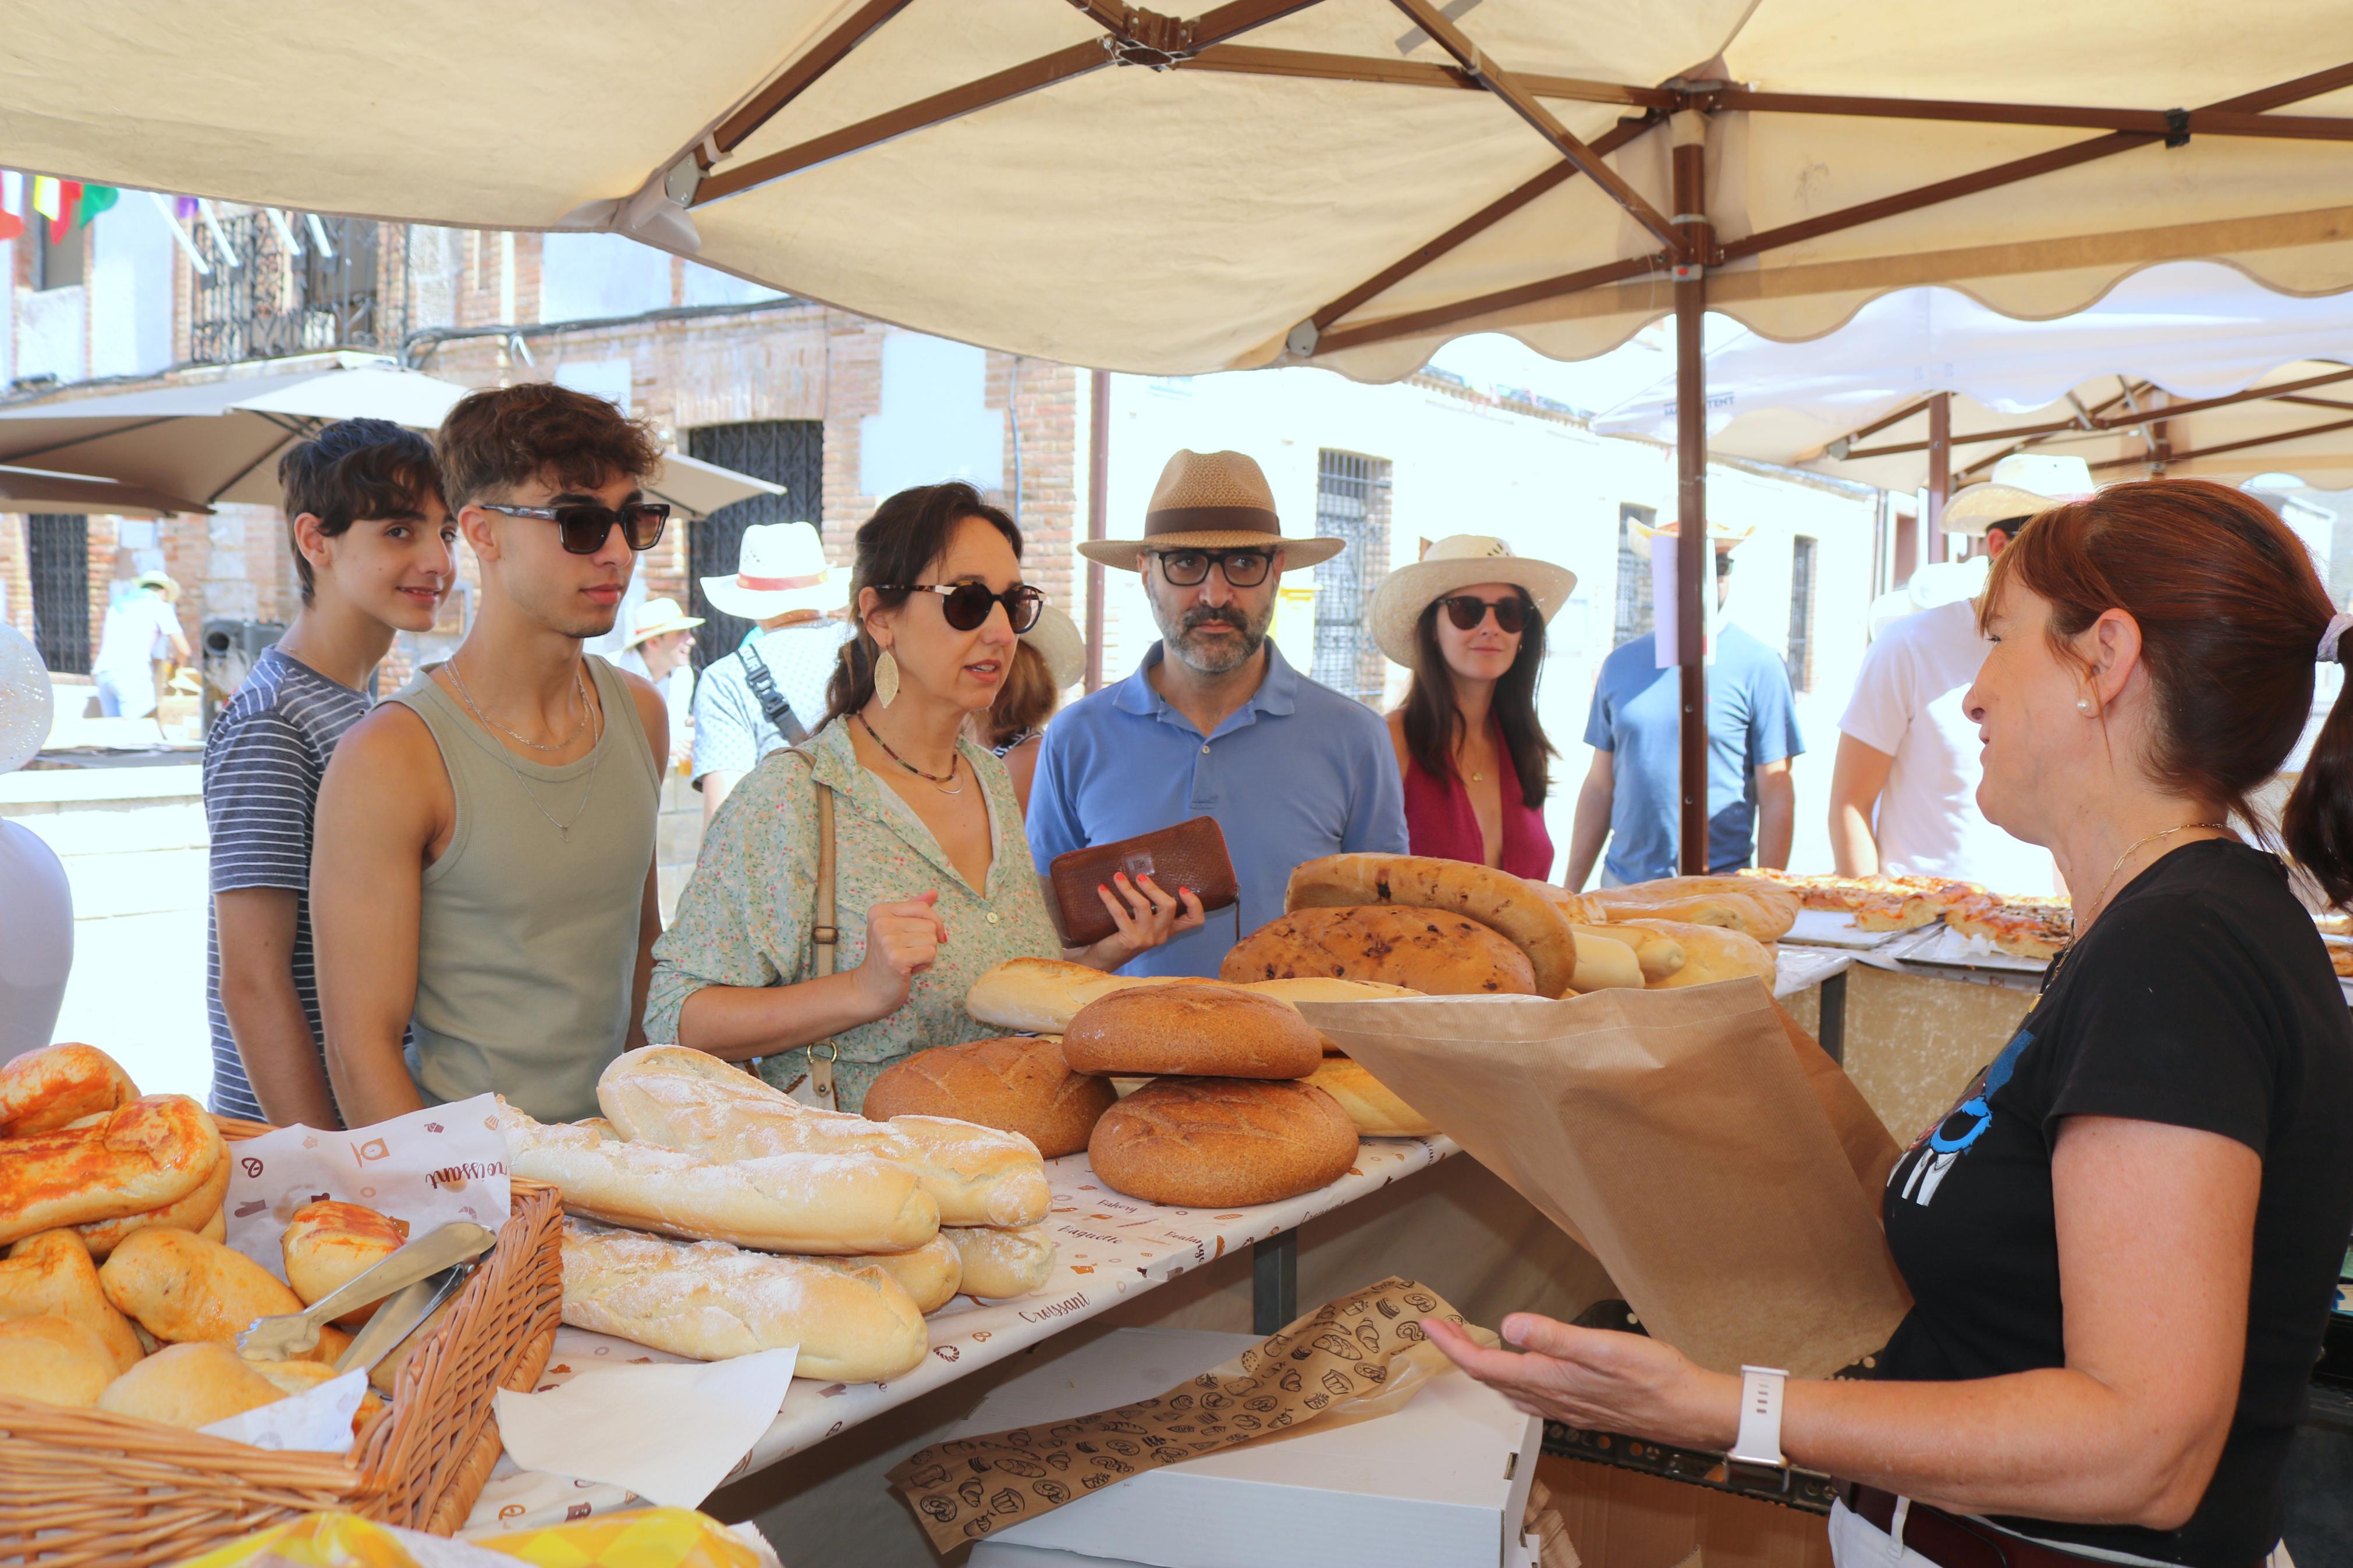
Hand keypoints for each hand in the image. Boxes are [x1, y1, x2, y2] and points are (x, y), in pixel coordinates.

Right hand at [851, 890, 945, 1016]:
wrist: (870, 988)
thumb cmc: (887, 957)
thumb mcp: (897, 928)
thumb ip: (914, 908)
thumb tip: (934, 892)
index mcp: (879, 911)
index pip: (922, 907)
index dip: (934, 922)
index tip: (931, 935)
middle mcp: (881, 922)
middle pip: (930, 924)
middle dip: (927, 941)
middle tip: (908, 952)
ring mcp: (887, 940)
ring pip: (932, 940)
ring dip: (926, 953)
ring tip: (908, 960)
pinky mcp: (896, 958)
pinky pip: (930, 953)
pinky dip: (925, 963)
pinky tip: (909, 968)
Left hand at [1079, 873, 1205, 968]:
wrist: (1105, 958)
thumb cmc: (1124, 934)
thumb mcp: (1143, 922)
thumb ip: (1149, 906)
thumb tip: (1142, 872)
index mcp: (1168, 929)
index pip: (1194, 920)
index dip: (1194, 904)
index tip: (1183, 889)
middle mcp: (1161, 934)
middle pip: (1169, 907)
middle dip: (1154, 888)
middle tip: (1139, 876)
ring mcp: (1146, 938)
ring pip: (1143, 906)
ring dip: (1128, 889)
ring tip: (1117, 877)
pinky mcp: (1130, 939)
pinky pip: (1120, 913)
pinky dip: (1110, 899)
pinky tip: (1102, 889)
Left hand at [1421, 1313, 1740, 1453]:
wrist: (1690, 1410)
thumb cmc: (1654, 1377)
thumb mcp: (1603, 1348)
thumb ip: (1554, 1337)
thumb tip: (1509, 1326)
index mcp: (1549, 1379)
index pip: (1484, 1365)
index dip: (1452, 1345)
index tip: (1430, 1325)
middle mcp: (1550, 1397)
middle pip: (1490, 1378)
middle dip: (1461, 1352)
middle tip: (1443, 1329)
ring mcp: (1564, 1405)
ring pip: (1509, 1388)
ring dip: (1484, 1365)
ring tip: (1470, 1343)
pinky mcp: (1580, 1406)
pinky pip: (1531, 1394)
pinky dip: (1511, 1376)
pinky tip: (1520, 1367)